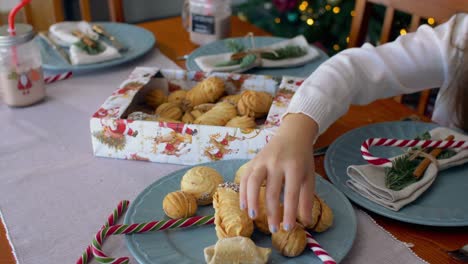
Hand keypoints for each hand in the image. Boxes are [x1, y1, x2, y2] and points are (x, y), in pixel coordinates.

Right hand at [239, 113, 318, 232]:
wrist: (292, 134)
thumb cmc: (302, 159)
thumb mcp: (309, 177)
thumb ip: (306, 199)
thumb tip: (305, 223)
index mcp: (295, 167)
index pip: (291, 194)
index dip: (288, 213)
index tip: (287, 228)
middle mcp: (277, 163)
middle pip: (271, 190)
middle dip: (271, 212)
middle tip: (273, 229)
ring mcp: (263, 160)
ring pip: (253, 181)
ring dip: (252, 201)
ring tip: (253, 217)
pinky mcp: (253, 160)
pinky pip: (244, 177)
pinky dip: (242, 192)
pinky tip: (243, 205)